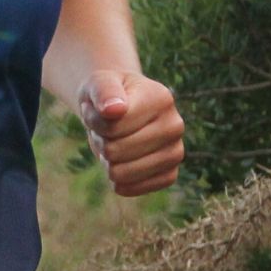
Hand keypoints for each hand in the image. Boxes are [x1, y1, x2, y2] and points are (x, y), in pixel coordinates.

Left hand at [76, 70, 184, 197]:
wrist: (118, 109)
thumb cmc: (107, 95)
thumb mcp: (99, 82)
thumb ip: (103, 91)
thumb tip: (114, 110)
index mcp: (161, 98)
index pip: (113, 125)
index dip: (94, 121)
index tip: (99, 110)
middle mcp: (175, 126)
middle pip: (115, 151)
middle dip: (101, 141)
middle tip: (106, 129)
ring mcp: (175, 152)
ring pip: (120, 173)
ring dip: (107, 160)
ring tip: (115, 142)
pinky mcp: (169, 175)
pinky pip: (130, 189)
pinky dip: (116, 178)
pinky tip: (123, 160)